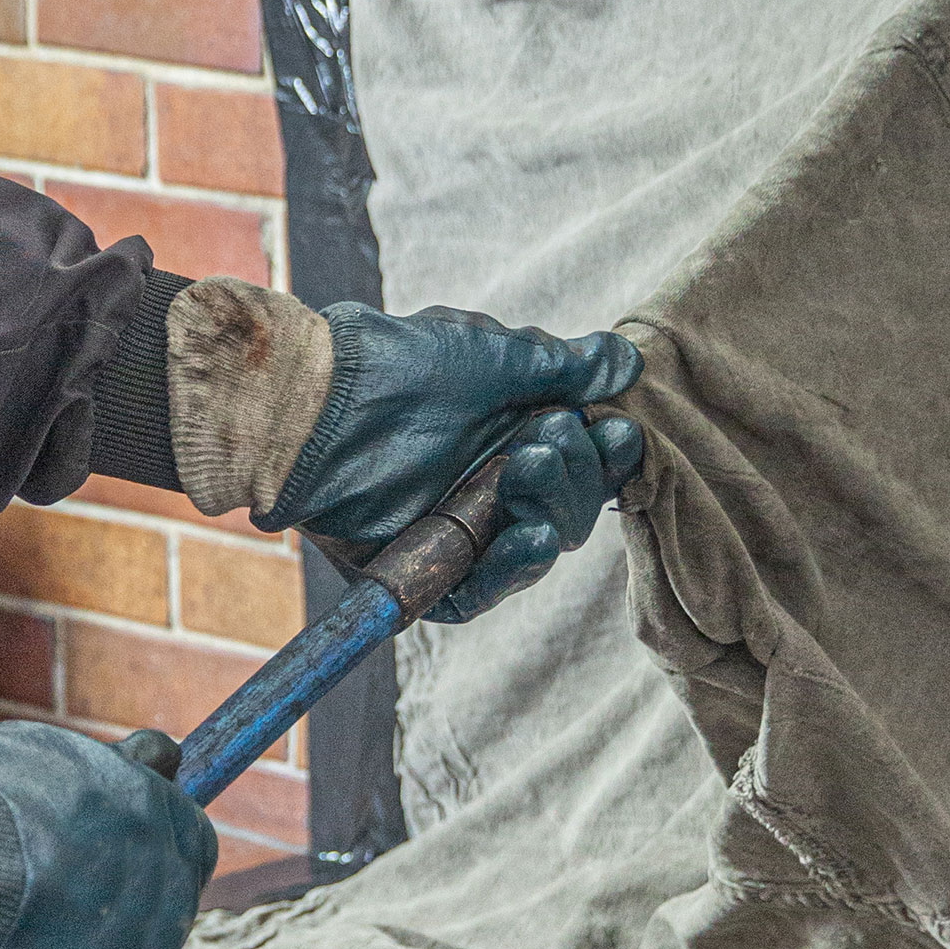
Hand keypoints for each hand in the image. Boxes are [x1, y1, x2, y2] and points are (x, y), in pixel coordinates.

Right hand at [0, 723, 215, 948]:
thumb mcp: (64, 754)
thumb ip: (120, 773)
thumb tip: (158, 759)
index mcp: (171, 823)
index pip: (184, 856)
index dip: (136, 870)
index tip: (92, 875)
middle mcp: (171, 893)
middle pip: (155, 929)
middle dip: (109, 929)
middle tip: (39, 921)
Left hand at [263, 306, 645, 619]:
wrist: (322, 404)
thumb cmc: (401, 367)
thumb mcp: (493, 358)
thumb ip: (563, 368)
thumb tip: (627, 361)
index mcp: (514, 435)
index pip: (584, 460)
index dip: (605, 452)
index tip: (613, 430)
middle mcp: (493, 486)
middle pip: (570, 507)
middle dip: (572, 475)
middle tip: (541, 441)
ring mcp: (462, 531)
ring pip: (538, 548)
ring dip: (552, 512)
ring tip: (529, 471)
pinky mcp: (428, 573)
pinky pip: (484, 590)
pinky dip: (512, 568)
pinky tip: (529, 537)